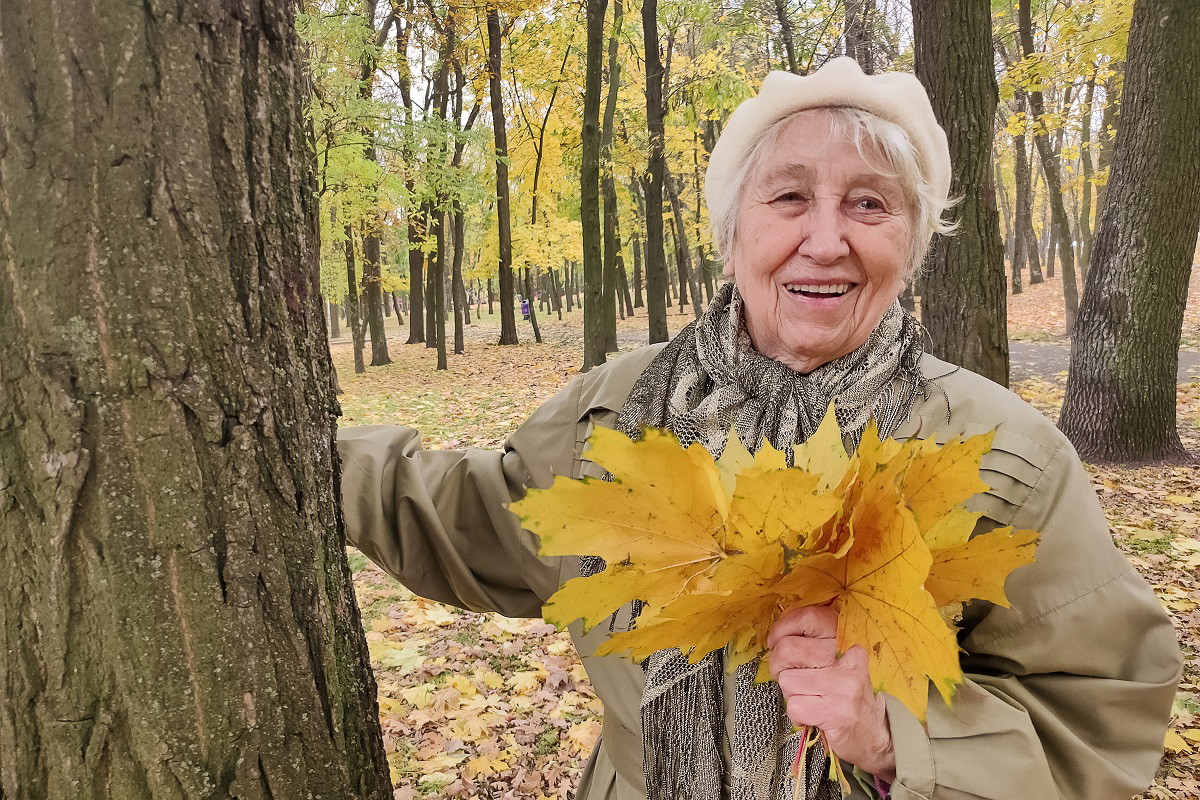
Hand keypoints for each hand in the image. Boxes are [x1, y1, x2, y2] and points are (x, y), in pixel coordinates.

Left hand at [767, 605, 896, 782]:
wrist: (873, 732)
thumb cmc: (844, 693)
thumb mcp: (835, 660)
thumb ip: (810, 643)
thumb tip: (775, 637)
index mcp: (845, 639)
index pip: (808, 617)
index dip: (782, 628)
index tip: (776, 641)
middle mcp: (848, 658)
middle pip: (788, 649)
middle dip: (779, 667)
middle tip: (792, 678)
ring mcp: (844, 686)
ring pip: (787, 680)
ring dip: (791, 694)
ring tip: (809, 699)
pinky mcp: (837, 712)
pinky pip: (794, 707)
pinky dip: (797, 715)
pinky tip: (813, 715)